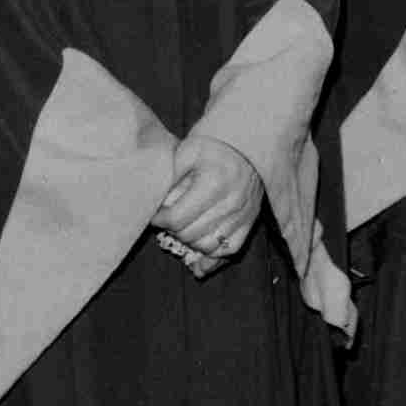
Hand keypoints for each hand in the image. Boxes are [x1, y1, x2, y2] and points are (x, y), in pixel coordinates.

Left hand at [153, 133, 265, 275]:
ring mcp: (242, 215)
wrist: (246, 145)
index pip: (176, 218)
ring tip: (183, 229)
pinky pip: (229, 251)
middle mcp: (230, 203)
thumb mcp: (186, 152)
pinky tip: (199, 259)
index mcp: (212, 184)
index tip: (156, 215)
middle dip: (173, 230)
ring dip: (190, 242)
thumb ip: (170, 177)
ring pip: (207, 246)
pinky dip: (212, 257)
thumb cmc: (211, 148)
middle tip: (168, 220)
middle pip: (189, 234)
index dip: (160, 220)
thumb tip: (155, 203)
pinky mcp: (250, 222)